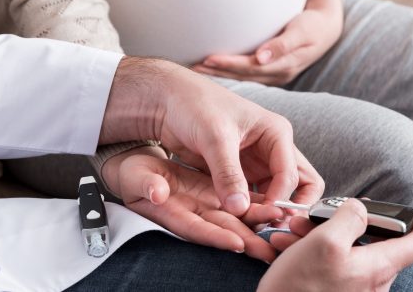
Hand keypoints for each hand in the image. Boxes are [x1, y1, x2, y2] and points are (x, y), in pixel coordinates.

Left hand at [99, 57, 324, 216]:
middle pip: (300, 184)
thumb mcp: (214, 138)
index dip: (280, 198)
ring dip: (271, 213)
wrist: (168, 101)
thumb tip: (239, 209)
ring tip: (257, 231)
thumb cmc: (194, 106)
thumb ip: (228, 173)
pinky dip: (252, 212)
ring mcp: (257, 163)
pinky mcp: (240, 174)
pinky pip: (254, 198)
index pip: (291, 173)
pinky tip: (241, 224)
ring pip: (278, 195)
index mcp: (276, 133)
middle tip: (276, 228)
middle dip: (292, 207)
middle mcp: (272, 149)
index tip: (263, 217)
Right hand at [101, 149, 283, 261]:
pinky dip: (257, 205)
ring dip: (258, 223)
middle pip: (223, 228)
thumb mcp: (134, 176)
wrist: (135, 164)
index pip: (196, 229)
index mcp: (171, 212)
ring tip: (281, 228)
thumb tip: (157, 193)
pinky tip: (277, 207)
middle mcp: (192, 212)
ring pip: (236, 216)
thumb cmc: (131, 173)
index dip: (216, 237)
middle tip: (270, 249)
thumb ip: (146, 184)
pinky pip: (239, 201)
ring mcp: (205, 204)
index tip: (236, 244)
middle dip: (247, 239)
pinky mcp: (214, 193)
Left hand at [194, 0, 343, 85]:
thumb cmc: (313, 25)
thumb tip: (261, 56)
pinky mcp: (269, 72)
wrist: (327, 30)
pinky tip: (213, 68)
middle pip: (241, 75)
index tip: (207, 58)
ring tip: (196, 67)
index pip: (250, 67)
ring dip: (219, 73)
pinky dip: (228, 71)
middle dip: (217, 71)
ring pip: (241, 76)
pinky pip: (245, 73)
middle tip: (191, 65)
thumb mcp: (302, 31)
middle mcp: (276, 74)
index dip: (228, 64)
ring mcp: (272, 75)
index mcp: (283, 65)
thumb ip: (282, 44)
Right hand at [258, 200, 412, 291]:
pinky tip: (291, 248)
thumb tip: (361, 209)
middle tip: (321, 214)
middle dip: (346, 221)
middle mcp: (372, 284)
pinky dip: (314, 252)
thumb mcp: (324, 241)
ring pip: (348, 251)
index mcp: (377, 268)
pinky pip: (334, 267)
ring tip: (295, 231)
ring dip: (321, 235)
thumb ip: (350, 217)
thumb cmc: (299, 287)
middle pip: (373, 242)